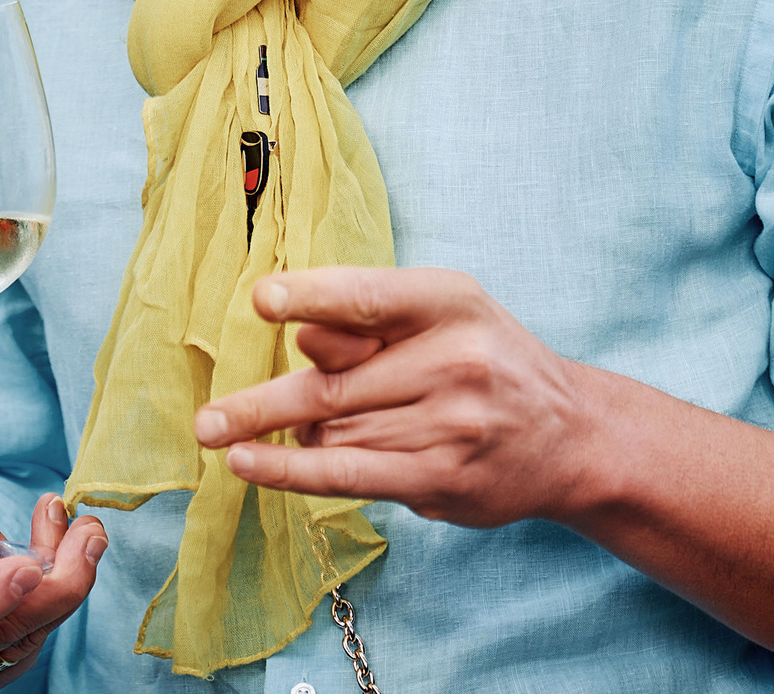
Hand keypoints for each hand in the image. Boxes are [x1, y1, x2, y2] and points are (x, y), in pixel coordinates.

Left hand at [194, 267, 591, 529]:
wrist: (569, 435)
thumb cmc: (487, 360)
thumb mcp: (443, 315)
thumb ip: (370, 321)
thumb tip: (300, 337)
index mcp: (449, 301)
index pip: (368, 296)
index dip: (312, 296)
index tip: (261, 300)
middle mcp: (454, 359)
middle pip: (335, 382)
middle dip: (261, 405)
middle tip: (204, 419)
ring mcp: (450, 423)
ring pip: (336, 430)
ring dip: (285, 436)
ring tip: (238, 436)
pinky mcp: (441, 477)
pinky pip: (350, 474)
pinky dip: (292, 472)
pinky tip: (249, 467)